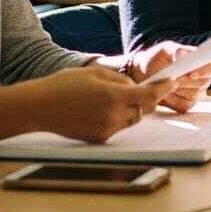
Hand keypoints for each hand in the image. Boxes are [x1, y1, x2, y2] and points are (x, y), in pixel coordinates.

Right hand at [32, 66, 171, 142]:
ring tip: (110, 98)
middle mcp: (113, 116)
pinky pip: (117, 127)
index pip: (150, 95)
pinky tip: (99, 109)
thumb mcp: (96, 73)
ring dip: (131, 109)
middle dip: (146, 99)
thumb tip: (136, 88)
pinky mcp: (99, 139)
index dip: (163, 89)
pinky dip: (117, 118)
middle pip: (144, 109)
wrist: (39, 107)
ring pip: (131, 119)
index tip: (171, 82)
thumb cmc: (64, 85)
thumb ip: (121, 80)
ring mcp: (106, 130)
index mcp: (114, 96)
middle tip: (143, 88)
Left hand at [123, 41, 210, 112]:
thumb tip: (183, 55)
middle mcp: (203, 78)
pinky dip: (172, 100)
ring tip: (164, 82)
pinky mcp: (187, 105)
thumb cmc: (158, 59)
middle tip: (170, 77)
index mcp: (203, 62)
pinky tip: (164, 92)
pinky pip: (184, 105)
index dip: (206, 71)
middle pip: (204, 83)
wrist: (145, 73)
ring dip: (177, 90)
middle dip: (185, 81)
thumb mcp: (165, 50)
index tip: (192, 74)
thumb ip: (176, 51)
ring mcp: (196, 93)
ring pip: (193, 95)